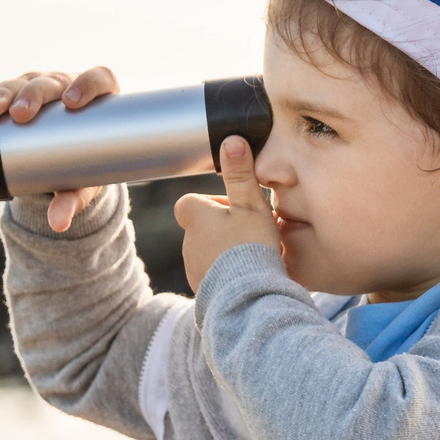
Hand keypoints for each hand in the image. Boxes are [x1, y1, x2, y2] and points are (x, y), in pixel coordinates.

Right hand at [0, 66, 119, 231]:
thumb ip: (73, 201)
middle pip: (51, 83)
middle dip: (32, 96)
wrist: (64, 161)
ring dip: (3, 94)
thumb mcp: (82, 184)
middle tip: (18, 114)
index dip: (87, 85)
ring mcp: (40, 88)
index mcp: (97, 99)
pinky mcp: (16, 94)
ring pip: (22, 84)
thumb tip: (58, 223)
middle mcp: (67, 87)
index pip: (98, 80)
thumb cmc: (83, 167)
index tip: (71, 102)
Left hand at [172, 136, 281, 291]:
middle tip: (251, 235)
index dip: (213, 203)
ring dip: (226, 252)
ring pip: (209, 253)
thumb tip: (231, 140)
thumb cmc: (249, 248)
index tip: (236, 210)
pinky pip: (215, 277)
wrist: (247, 298)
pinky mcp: (203, 292)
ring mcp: (193, 270)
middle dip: (224, 229)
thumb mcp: (250, 205)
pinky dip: (229, 275)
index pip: (192, 202)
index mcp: (194, 218)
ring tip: (253, 258)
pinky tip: (249, 277)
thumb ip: (240, 174)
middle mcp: (187, 244)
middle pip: (203, 228)